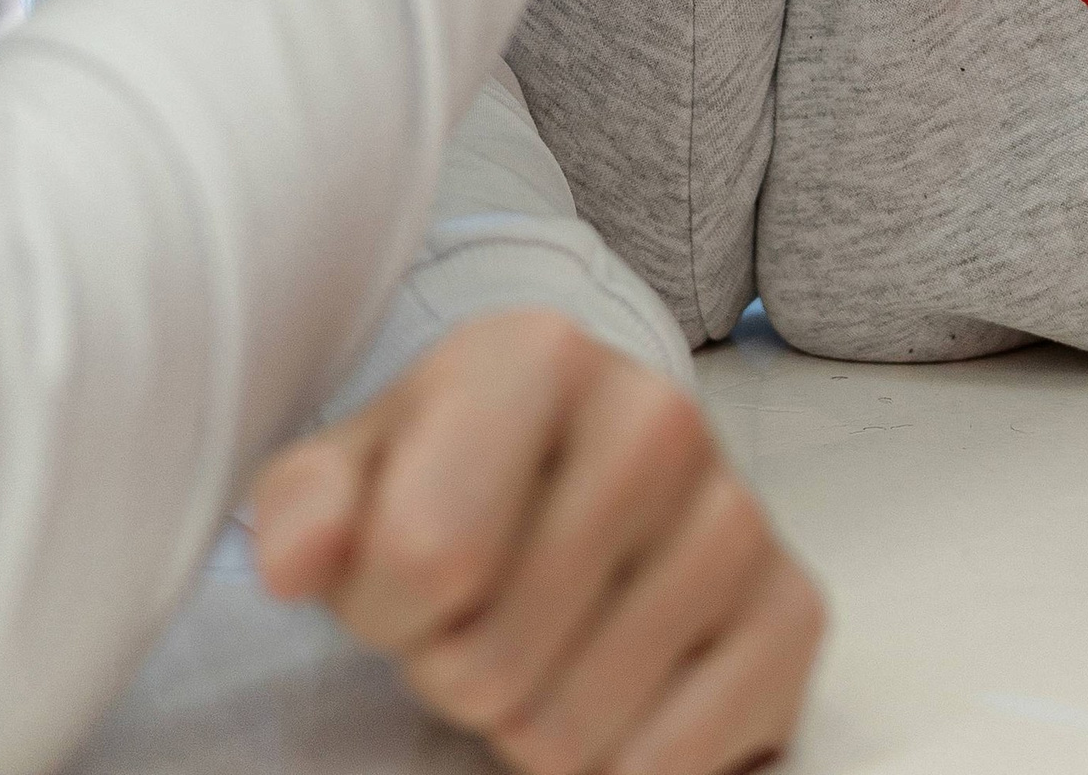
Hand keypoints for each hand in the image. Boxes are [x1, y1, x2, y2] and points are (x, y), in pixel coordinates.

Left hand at [249, 312, 824, 774]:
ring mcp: (736, 513)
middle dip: (458, 671)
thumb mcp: (353, 472)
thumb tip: (294, 559)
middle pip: (494, 662)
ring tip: (542, 642)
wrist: (572, 480)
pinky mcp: (793, 612)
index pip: (427, 558)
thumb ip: (302, 509)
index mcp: (539, 354)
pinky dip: (624, 763)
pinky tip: (616, 680)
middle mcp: (657, 414)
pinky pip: (675, 771)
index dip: (385, 610)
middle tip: (478, 616)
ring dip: (531, 722)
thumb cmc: (445, 480)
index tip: (401, 578)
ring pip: (574, 734)